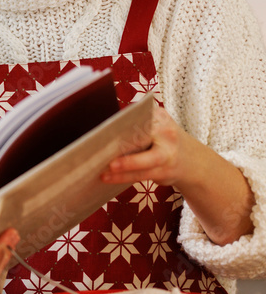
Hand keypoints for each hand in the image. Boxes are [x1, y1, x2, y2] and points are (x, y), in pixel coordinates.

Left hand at [101, 105, 253, 244]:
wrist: (194, 162)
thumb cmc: (162, 141)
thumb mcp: (155, 127)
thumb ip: (136, 126)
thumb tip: (100, 132)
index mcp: (159, 116)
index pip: (138, 116)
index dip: (122, 122)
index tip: (103, 127)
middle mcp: (166, 132)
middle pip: (142, 137)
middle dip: (121, 143)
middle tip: (99, 148)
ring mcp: (168, 153)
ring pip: (144, 160)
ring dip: (123, 166)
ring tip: (104, 170)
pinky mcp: (165, 171)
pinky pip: (141, 175)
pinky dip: (123, 177)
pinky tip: (108, 177)